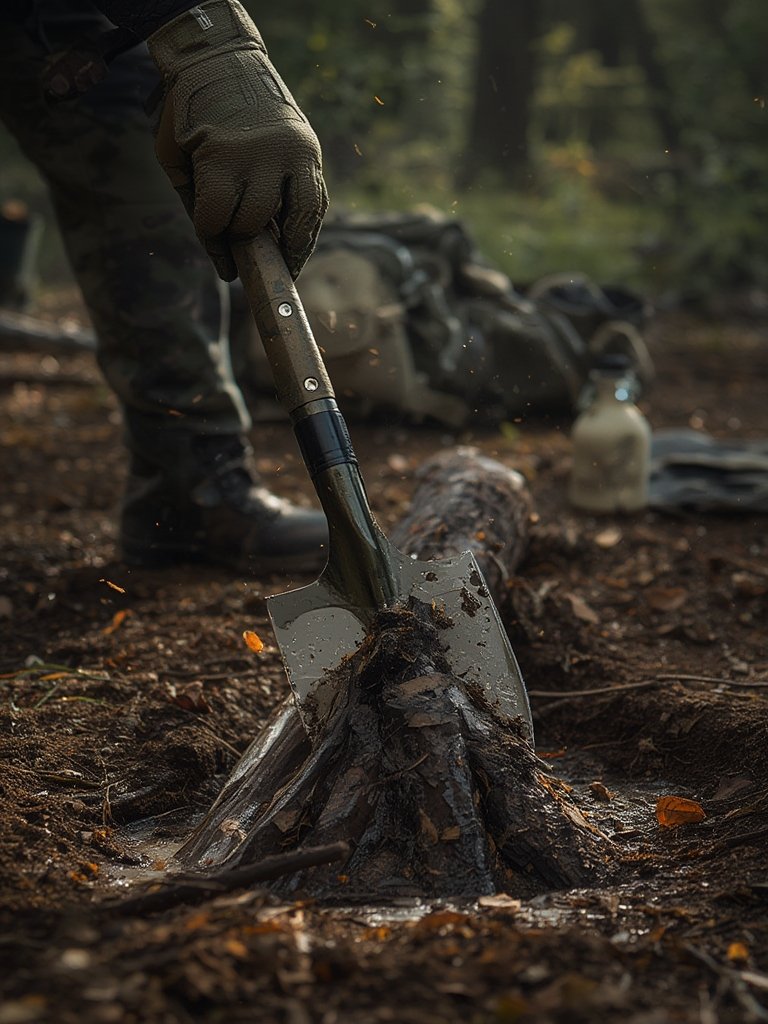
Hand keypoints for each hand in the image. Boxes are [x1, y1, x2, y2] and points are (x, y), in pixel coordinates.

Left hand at [148, 0, 327, 279]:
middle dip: (244, 238)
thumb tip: (225, 262)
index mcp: (222, 154)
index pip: (217, 219)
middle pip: (253, 221)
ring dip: (290, 249)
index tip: (220, 254)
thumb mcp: (175, 156)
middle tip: (243, 250)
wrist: (221, 59)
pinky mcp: (310, 151)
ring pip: (297, 219)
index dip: (213, 241)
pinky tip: (299, 248)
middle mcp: (262, 154)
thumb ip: (195, 205)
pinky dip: (309, 230)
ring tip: (284, 269)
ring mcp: (291, 152)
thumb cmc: (190, 114)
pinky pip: (318, 203)